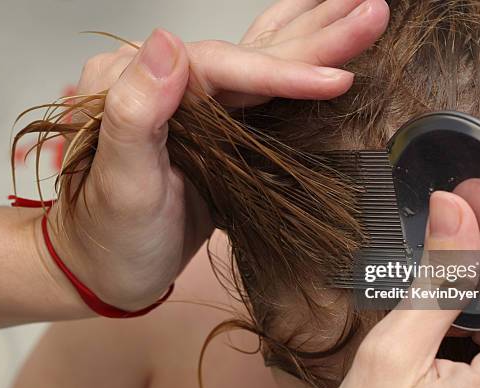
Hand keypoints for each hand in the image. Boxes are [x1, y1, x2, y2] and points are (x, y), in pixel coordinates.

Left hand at [47, 0, 390, 310]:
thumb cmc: (110, 237)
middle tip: (372, 12)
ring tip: (357, 12)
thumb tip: (167, 43)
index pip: (222, 66)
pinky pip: (263, 89)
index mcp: (137, 83)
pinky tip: (318, 43)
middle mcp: (169, 83)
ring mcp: (197, 104)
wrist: (108, 269)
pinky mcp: (218, 128)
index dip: (282, 71)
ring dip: (314, 37)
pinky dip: (296, 67)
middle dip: (318, 34)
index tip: (336, 78)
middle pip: (252, 53)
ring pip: (264, 62)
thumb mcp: (119, 184)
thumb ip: (133, 112)